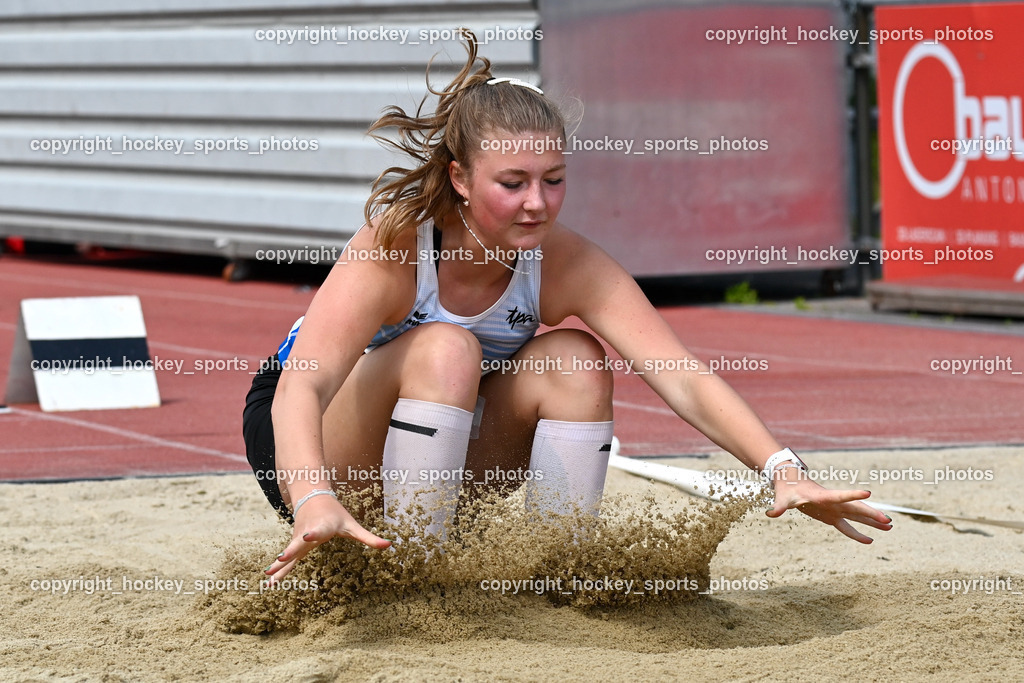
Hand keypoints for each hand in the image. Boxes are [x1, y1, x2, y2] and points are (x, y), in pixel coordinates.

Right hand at [263, 493, 391, 581]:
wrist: (313, 498)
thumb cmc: (335, 514)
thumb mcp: (352, 525)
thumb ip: (369, 538)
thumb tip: (389, 545)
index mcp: (322, 528)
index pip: (317, 531)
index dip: (312, 534)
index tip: (307, 537)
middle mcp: (307, 534)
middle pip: (297, 544)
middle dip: (289, 551)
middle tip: (280, 558)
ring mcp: (298, 540)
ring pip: (287, 554)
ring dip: (278, 566)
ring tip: (267, 577)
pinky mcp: (294, 546)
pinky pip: (285, 561)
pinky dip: (278, 571)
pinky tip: (269, 584)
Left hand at [766, 474, 892, 542]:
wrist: (791, 483)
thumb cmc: (787, 490)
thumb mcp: (782, 498)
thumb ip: (779, 506)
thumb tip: (771, 513)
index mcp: (822, 496)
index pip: (839, 495)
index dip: (852, 495)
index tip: (868, 493)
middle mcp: (832, 503)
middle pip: (855, 508)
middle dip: (871, 514)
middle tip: (888, 521)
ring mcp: (834, 510)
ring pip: (857, 516)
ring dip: (872, 522)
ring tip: (890, 527)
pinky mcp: (832, 516)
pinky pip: (848, 527)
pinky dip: (858, 533)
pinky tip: (870, 540)